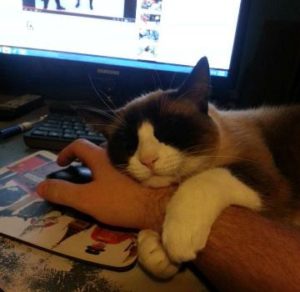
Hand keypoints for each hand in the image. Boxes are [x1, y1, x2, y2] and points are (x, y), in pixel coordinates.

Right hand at [36, 139, 174, 230]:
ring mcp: (130, 165)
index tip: (60, 164)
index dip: (66, 152)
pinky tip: (114, 192)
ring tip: (94, 188)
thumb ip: (63, 192)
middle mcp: (116, 156)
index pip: (78, 145)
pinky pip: (120, 171)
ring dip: (98, 171)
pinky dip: (111, 178)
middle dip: (82, 163)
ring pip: (109, 163)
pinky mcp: (140, 175)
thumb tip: (41, 186)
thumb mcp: (87, 199)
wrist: (160, 206)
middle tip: (77, 179)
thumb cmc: (122, 200)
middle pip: (95, 153)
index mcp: (101, 156)